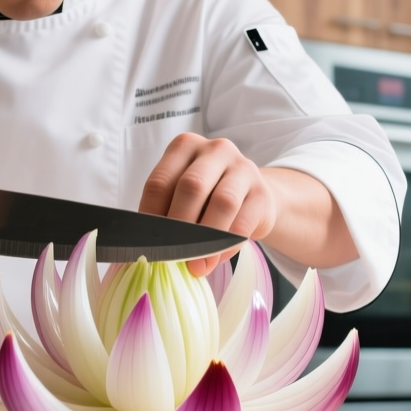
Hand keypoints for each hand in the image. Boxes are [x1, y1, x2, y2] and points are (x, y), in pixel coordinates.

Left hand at [139, 134, 277, 276]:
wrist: (253, 197)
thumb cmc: (209, 198)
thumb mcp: (184, 197)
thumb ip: (167, 214)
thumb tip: (149, 253)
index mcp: (185, 147)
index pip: (160, 182)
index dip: (151, 217)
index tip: (149, 244)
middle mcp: (214, 150)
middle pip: (191, 187)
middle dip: (179, 226)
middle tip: (172, 255)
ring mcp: (242, 168)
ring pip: (222, 203)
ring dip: (205, 239)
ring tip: (195, 264)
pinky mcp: (262, 193)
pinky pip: (243, 222)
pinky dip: (226, 246)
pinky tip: (215, 258)